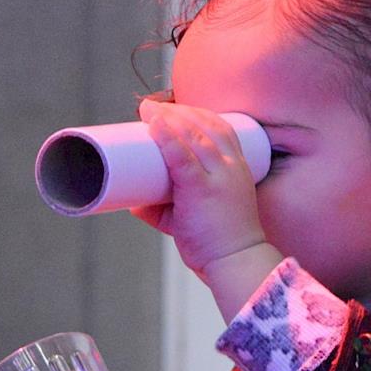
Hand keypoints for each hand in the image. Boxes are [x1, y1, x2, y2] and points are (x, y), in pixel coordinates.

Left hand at [129, 99, 267, 278]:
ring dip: (170, 118)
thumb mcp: (197, 215)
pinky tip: (156, 125)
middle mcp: (230, 167)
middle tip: (154, 108)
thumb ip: (164, 208)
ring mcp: (217, 177)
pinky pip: (183, 157)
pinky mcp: (201, 190)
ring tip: (148, 111)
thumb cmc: (218, 241)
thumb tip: (133, 203)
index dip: (197, 113)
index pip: (221, 128)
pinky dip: (168, 139)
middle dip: (179, 110)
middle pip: (206, 124)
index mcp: (238, 167)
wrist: (236, 262)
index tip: (175, 109)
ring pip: (194, 135)